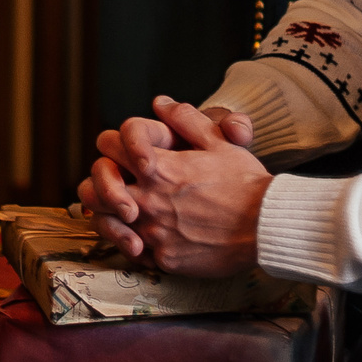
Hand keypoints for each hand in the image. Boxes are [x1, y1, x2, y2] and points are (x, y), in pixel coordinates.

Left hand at [74, 97, 268, 275]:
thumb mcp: (219, 142)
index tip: (128, 151)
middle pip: (93, 188)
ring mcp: (153, 232)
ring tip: (126, 212)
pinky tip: (148, 235)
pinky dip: (135, 243)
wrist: (267, 226)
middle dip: (100, 181)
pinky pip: (132, 251)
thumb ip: (185, 120)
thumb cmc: (246, 183)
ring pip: (104, 223)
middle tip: (115, 183)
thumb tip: (160, 103)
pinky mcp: (163, 258)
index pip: (108, 144)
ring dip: (110, 214)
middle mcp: (148, 200)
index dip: (114, 143)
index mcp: (158, 167)